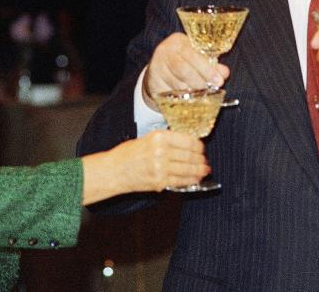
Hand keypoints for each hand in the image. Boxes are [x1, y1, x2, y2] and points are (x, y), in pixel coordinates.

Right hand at [80, 130, 209, 203]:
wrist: (113, 171)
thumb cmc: (127, 154)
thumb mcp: (147, 138)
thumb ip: (166, 140)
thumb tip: (187, 144)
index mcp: (159, 137)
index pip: (188, 140)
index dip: (199, 146)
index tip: (201, 148)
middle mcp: (161, 151)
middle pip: (190, 155)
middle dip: (201, 159)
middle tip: (205, 160)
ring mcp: (161, 168)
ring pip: (188, 169)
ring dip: (199, 170)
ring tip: (205, 170)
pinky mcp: (159, 182)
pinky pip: (181, 181)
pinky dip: (191, 180)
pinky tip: (196, 179)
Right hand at [143, 33, 229, 109]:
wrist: (160, 70)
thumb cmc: (185, 61)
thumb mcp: (198, 58)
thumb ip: (212, 64)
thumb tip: (224, 73)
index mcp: (178, 41)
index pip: (193, 55)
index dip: (207, 69)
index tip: (219, 81)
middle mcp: (165, 51)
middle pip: (183, 69)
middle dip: (200, 81)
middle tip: (211, 90)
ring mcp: (156, 67)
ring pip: (176, 84)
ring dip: (192, 92)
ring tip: (202, 95)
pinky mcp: (153, 82)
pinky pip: (169, 93)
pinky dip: (181, 98)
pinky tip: (189, 100)